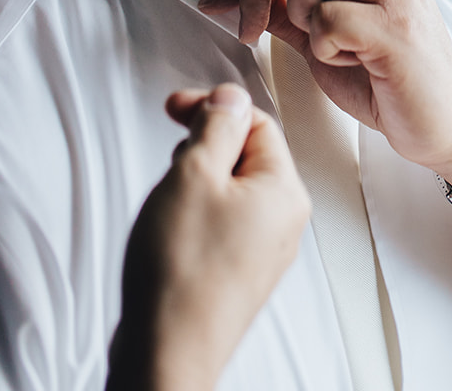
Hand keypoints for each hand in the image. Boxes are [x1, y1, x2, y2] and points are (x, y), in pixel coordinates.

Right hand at [107, 84, 310, 390]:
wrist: (167, 352)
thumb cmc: (181, 270)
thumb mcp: (193, 172)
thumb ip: (216, 125)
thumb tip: (231, 97)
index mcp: (284, 190)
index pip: (257, 122)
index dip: (213, 108)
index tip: (176, 110)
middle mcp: (283, 221)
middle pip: (245, 154)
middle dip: (203, 149)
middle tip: (171, 162)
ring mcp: (262, 250)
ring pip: (230, 189)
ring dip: (196, 182)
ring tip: (168, 206)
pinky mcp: (239, 273)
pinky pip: (223, 223)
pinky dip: (196, 214)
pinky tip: (171, 232)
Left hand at [200, 0, 451, 196]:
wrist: (448, 129)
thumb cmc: (389, 85)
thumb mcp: (328, 43)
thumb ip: (290, 12)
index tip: (218, 5)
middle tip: (254, 31)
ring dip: (300, 15)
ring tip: (326, 48)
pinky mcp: (398, 30)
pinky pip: (330, 20)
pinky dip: (324, 47)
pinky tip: (350, 63)